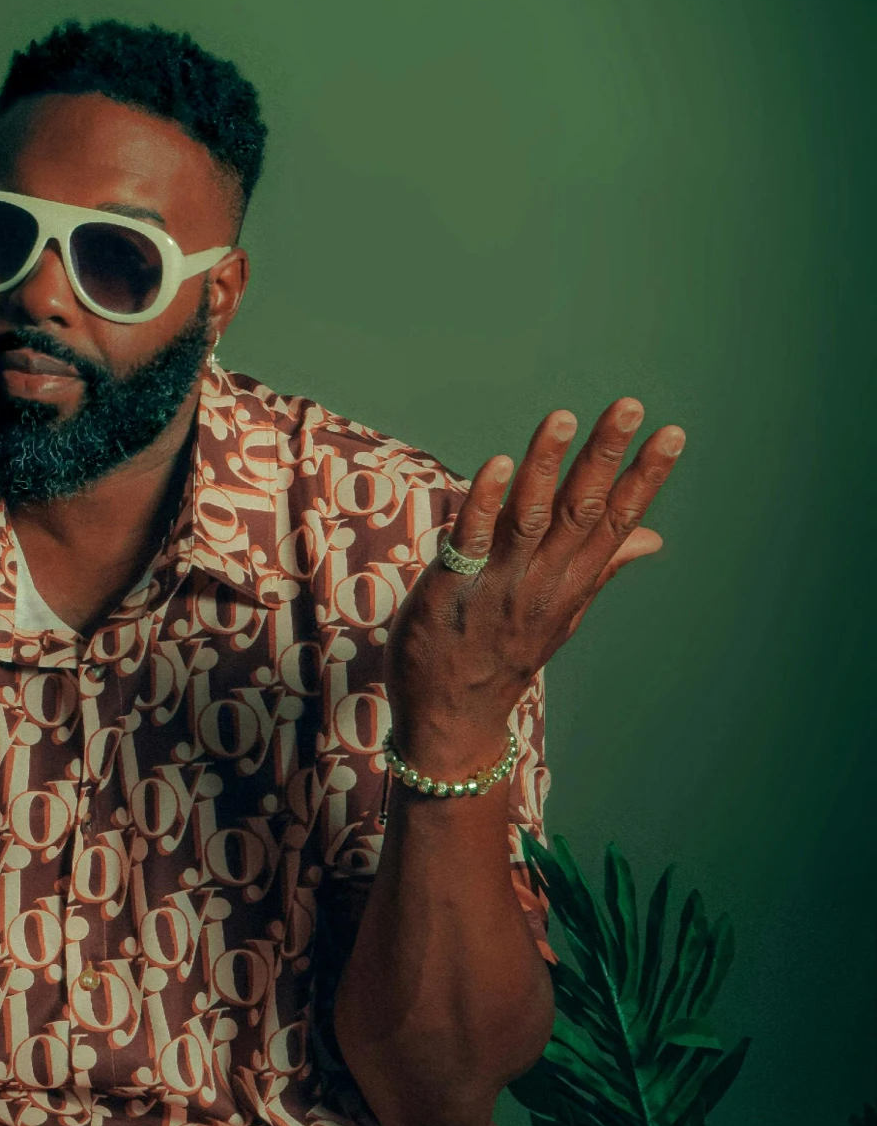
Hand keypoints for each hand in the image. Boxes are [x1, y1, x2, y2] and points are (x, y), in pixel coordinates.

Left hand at [385, 397, 685, 776]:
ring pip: (531, 517)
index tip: (672, 433)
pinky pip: (471, 540)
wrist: (452, 719)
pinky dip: (484, 502)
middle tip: (630, 406)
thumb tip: (653, 539)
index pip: (618, 521)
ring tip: (563, 418)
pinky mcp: (454, 588)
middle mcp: (546, 581)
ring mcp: (501, 585)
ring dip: (545, 466)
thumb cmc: (504, 655)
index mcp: (574, 583)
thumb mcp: (563, 613)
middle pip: (583, 510)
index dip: (646, 477)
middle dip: (606, 455)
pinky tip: (496, 465)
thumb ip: (602, 567)